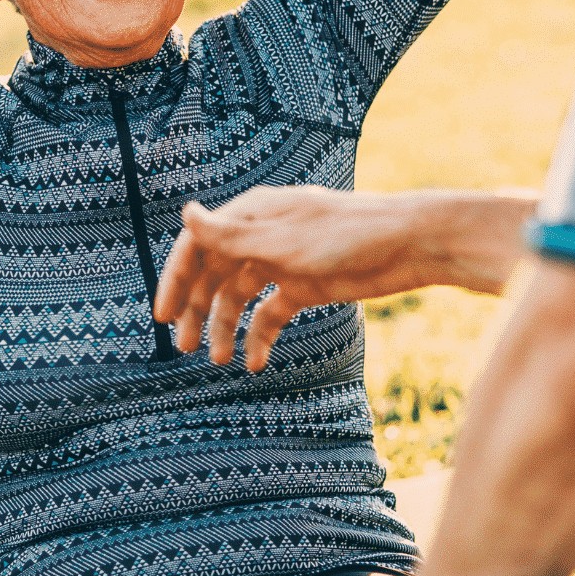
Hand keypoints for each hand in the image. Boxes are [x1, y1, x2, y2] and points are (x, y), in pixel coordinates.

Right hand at [156, 186, 428, 371]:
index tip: (163, 315)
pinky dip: (259, 337)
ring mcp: (281, 263)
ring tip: (218, 359)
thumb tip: (186, 213)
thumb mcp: (284, 238)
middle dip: (196, 310)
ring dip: (225, 328)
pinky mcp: (303, 287)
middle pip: (213, 275)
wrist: (411, 246)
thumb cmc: (348, 233)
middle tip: (183, 347)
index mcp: (251, 215)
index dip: (176, 279)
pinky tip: (254, 362)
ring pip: (238, 298)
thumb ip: (232, 235)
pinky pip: (269, 315)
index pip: (198, 246)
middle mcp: (260, 237)